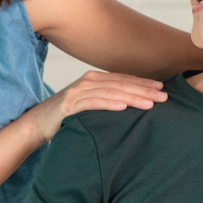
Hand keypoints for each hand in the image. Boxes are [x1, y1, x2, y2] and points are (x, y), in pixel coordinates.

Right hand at [23, 71, 167, 144]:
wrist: (38, 122)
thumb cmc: (68, 116)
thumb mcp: (90, 105)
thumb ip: (107, 101)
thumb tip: (132, 107)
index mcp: (95, 79)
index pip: (124, 80)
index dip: (143, 84)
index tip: (162, 89)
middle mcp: (88, 81)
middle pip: (121, 85)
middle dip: (144, 91)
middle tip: (164, 98)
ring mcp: (78, 92)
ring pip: (111, 93)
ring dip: (132, 98)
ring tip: (149, 104)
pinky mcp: (69, 105)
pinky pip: (93, 103)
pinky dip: (108, 104)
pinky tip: (122, 107)